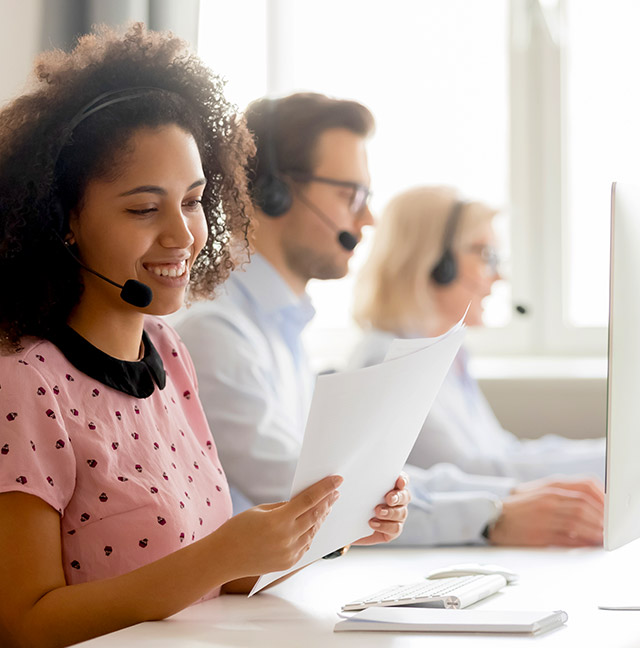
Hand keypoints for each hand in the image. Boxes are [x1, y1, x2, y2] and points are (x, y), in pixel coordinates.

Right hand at [217, 475, 341, 576]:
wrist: (223, 558)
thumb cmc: (237, 529)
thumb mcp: (260, 510)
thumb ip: (283, 507)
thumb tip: (303, 502)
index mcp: (278, 520)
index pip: (309, 500)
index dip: (325, 488)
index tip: (337, 479)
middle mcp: (286, 538)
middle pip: (315, 515)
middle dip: (328, 502)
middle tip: (336, 492)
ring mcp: (289, 552)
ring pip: (313, 531)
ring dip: (322, 517)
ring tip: (327, 506)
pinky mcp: (288, 563)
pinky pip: (306, 545)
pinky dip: (312, 532)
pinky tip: (314, 523)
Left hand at [352, 473, 410, 545]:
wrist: (346, 523)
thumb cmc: (352, 502)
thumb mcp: (352, 490)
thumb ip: (353, 483)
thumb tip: (340, 477)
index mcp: (390, 486)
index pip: (402, 479)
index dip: (402, 479)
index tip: (399, 481)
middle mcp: (397, 500)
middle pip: (405, 496)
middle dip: (398, 497)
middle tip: (388, 498)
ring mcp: (397, 515)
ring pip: (402, 512)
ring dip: (391, 512)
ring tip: (378, 511)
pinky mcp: (392, 530)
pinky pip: (395, 528)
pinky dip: (385, 526)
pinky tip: (373, 523)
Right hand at [490, 478, 602, 546]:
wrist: (495, 518)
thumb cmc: (520, 506)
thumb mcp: (541, 490)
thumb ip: (564, 492)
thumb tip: (592, 501)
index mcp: (550, 485)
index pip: (585, 485)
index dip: (603, 497)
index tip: (610, 508)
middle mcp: (549, 498)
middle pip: (585, 505)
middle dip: (602, 517)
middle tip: (610, 526)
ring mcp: (545, 516)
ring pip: (579, 521)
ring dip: (596, 530)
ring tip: (603, 536)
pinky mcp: (541, 534)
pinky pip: (568, 538)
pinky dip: (582, 541)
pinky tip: (588, 543)